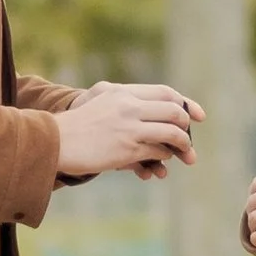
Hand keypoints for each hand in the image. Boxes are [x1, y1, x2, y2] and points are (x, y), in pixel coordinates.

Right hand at [52, 82, 202, 178]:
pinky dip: (163, 157)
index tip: (199, 115)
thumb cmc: (77, 126)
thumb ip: (125, 103)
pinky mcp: (127, 148)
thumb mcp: (101, 102)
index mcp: (124, 92)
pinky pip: (157, 152)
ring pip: (171, 133)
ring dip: (181, 145)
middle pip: (174, 112)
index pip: (166, 93)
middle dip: (187, 126)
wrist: (55, 141)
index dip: (186, 104)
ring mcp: (130, 127)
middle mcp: (129, 106)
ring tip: (184, 153)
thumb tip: (151, 114)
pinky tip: (160, 163)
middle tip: (190, 140)